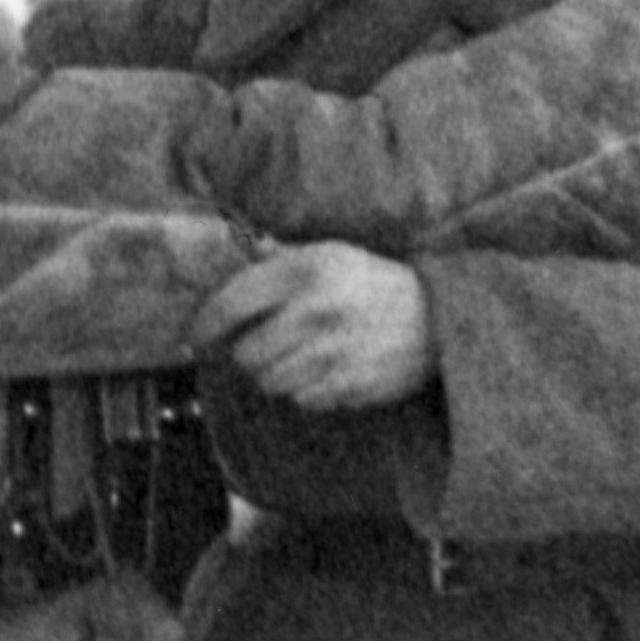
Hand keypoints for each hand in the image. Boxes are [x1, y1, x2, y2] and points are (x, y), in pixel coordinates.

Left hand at [195, 243, 439, 412]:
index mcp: (308, 271)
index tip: (196, 336)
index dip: (205, 324)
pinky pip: (302, 399)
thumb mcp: (332, 255)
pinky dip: (305, 390)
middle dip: (248, 352)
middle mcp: (317, 311)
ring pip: (270, 381)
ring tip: (299, 357)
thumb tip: (234, 241)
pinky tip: (325, 370)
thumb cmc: (377, 284)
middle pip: (246, 353)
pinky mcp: (349, 385)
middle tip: (263, 345)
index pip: (232, 302)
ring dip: (275, 373)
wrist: (442, 318)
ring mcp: (334, 352)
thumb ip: (280, 256)